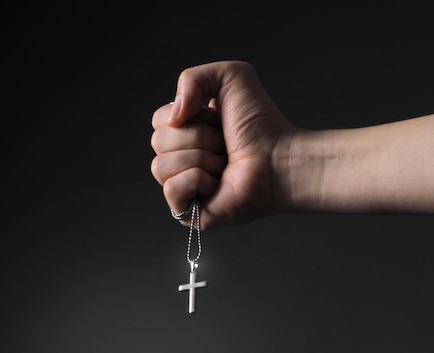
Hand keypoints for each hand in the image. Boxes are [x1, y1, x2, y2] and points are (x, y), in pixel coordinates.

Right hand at [151, 61, 296, 228]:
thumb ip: (192, 77)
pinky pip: (171, 189)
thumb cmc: (261, 123)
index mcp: (184, 130)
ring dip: (200, 159)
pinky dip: (197, 181)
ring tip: (224, 164)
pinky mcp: (187, 212)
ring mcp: (182, 186)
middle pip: (158, 141)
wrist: (280, 158)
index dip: (188, 116)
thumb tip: (173, 116)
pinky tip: (217, 183)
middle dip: (197, 137)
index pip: (158, 120)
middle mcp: (179, 158)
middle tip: (224, 144)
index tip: (217, 120)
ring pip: (160, 166)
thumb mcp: (230, 76)